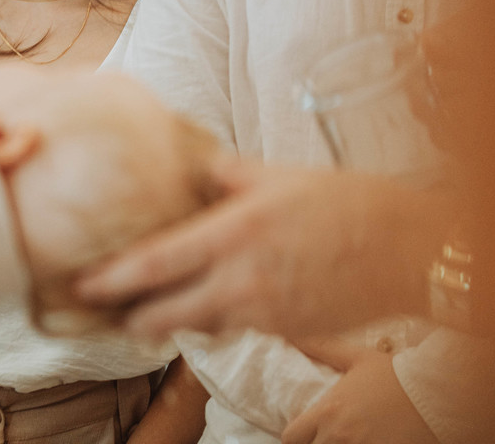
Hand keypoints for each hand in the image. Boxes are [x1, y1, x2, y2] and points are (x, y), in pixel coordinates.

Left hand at [74, 159, 448, 339]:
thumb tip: (201, 165)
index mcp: (234, 233)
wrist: (412, 251)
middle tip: (110, 310)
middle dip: (132, 316)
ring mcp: (264, 311)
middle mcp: (241, 279)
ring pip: (198, 326)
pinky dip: (219, 318)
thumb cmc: (349, 204)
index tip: (82, 285)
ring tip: (153, 310)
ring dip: (174, 320)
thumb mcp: (283, 176)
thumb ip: (231, 175)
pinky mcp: (285, 329)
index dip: (112, 279)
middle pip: (165, 313)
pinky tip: (217, 302)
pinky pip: (237, 328)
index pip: (156, 264)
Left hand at [282, 340, 437, 443]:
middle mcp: (338, 436)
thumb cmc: (397, 374)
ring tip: (350, 439)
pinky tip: (369, 443)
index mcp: (327, 411)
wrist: (436, 393)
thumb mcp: (357, 357)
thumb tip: (294, 334)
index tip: (307, 433)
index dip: (296, 437)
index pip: (291, 437)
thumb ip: (324, 347)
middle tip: (329, 436)